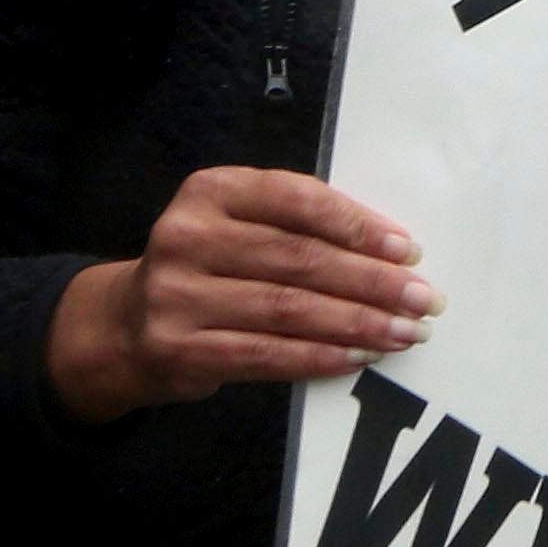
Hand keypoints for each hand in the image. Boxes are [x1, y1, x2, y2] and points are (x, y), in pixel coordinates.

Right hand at [47, 166, 437, 425]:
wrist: (124, 327)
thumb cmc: (209, 267)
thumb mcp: (239, 224)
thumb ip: (299, 225)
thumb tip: (393, 252)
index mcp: (210, 190)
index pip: (297, 200)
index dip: (359, 225)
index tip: (409, 250)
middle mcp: (186, 237)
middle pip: (300, 260)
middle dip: (373, 282)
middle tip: (424, 299)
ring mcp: (176, 296)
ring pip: (288, 310)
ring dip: (358, 324)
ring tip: (404, 332)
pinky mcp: (178, 350)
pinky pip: (266, 354)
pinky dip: (321, 356)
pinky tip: (359, 356)